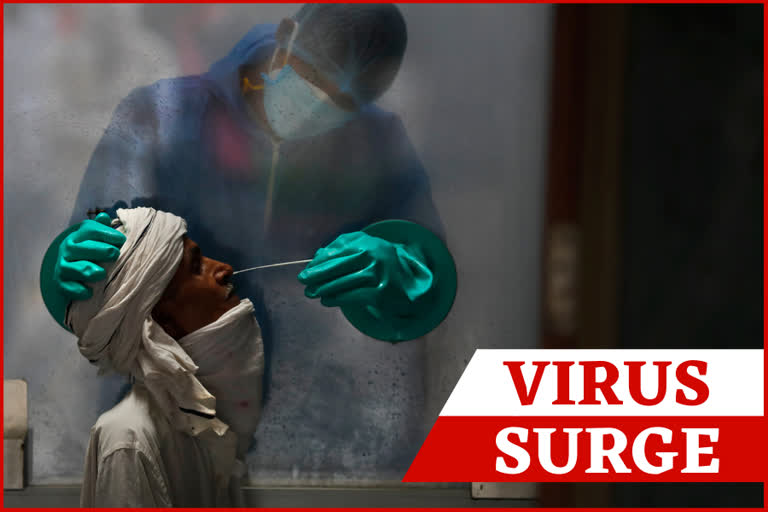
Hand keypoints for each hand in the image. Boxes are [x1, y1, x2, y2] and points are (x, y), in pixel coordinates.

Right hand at [54, 212, 125, 299]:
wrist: (67, 276)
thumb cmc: (88, 254)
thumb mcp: (92, 240)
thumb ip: (100, 228)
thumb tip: (104, 216)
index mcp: (77, 237)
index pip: (89, 230)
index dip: (107, 233)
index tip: (122, 239)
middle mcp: (67, 250)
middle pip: (81, 248)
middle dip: (101, 251)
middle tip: (115, 255)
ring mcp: (62, 267)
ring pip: (75, 268)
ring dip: (91, 271)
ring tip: (102, 273)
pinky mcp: (61, 284)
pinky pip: (70, 288)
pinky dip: (80, 291)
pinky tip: (90, 292)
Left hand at [297, 231, 433, 316]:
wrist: (410, 279)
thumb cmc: (382, 260)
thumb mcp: (366, 246)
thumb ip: (343, 246)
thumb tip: (318, 256)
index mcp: (367, 243)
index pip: (337, 253)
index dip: (319, 263)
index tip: (307, 270)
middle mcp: (373, 257)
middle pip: (338, 267)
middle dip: (318, 276)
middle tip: (304, 282)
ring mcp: (377, 276)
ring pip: (344, 283)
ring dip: (324, 289)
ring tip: (312, 293)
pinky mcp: (380, 293)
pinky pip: (353, 297)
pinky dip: (337, 299)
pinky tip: (327, 300)